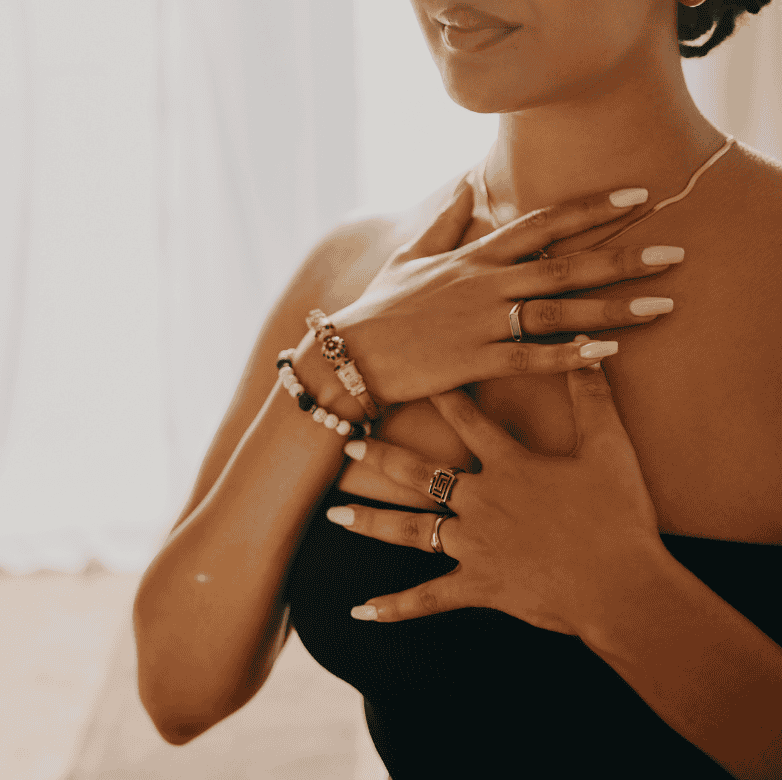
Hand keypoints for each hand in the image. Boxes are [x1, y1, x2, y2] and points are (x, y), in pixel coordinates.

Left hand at [326, 341, 662, 634]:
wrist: (624, 587)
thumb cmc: (619, 517)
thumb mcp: (609, 449)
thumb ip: (594, 397)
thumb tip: (593, 349)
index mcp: (508, 465)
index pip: (466, 419)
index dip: (439, 395)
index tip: (409, 376)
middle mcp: (481, 500)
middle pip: (420, 473)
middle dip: (382, 457)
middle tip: (348, 445)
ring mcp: (475, 545)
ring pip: (410, 530)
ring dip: (370, 521)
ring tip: (334, 513)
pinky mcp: (479, 586)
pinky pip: (429, 599)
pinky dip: (396, 607)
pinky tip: (363, 611)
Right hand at [330, 179, 679, 404]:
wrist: (348, 353)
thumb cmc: (381, 306)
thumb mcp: (410, 256)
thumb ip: (444, 220)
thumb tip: (465, 183)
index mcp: (474, 256)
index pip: (542, 223)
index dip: (591, 208)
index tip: (637, 196)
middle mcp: (484, 283)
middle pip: (565, 264)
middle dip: (622, 257)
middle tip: (675, 253)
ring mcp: (481, 322)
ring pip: (558, 310)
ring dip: (612, 308)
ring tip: (662, 304)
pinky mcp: (473, 361)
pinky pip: (531, 358)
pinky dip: (571, 357)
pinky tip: (609, 354)